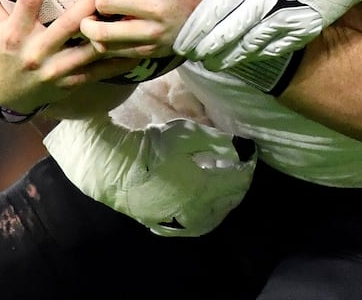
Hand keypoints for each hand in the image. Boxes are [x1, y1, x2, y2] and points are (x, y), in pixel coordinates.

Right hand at [0, 0, 131, 114]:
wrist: (6, 94)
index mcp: (14, 33)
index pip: (28, 1)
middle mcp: (35, 52)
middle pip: (69, 22)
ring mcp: (55, 70)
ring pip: (90, 46)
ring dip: (111, 24)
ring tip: (127, 1)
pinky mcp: (71, 82)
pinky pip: (100, 69)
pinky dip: (120, 55)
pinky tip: (135, 37)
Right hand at [43, 114, 256, 236]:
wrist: (111, 167)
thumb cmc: (150, 148)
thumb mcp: (186, 134)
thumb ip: (215, 141)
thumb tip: (236, 148)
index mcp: (204, 188)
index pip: (238, 181)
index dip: (247, 167)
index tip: (251, 153)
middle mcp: (195, 211)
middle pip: (226, 203)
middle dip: (237, 187)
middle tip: (238, 171)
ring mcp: (177, 221)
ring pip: (209, 221)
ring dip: (221, 207)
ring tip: (222, 193)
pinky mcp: (161, 223)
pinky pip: (188, 227)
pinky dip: (200, 219)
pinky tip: (197, 211)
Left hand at [77, 0, 212, 57]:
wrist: (205, 16)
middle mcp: (154, 6)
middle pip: (103, 1)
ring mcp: (150, 32)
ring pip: (102, 33)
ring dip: (89, 23)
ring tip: (91, 15)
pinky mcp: (146, 50)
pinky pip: (110, 49)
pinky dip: (99, 40)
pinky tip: (104, 28)